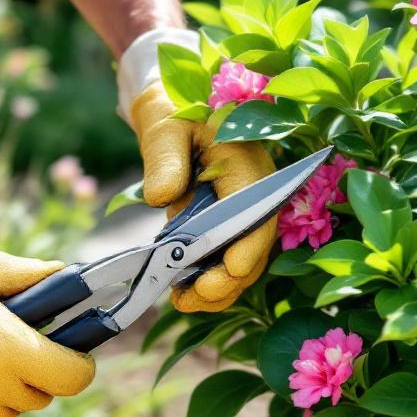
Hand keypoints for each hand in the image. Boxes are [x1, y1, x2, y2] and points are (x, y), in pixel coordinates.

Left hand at [130, 83, 276, 311]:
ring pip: (246, 261)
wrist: (177, 114)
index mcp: (247, 162)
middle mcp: (257, 192)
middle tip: (194, 296)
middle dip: (229, 278)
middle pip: (256, 245)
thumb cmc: (174, 116)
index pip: (256, 212)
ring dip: (220, 288)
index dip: (248, 245)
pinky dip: (213, 281)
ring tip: (185, 302)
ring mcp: (247, 212)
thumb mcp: (165, 131)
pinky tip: (187, 294)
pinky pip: (231, 260)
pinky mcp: (233, 227)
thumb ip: (165, 161)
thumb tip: (159, 197)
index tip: (231, 270)